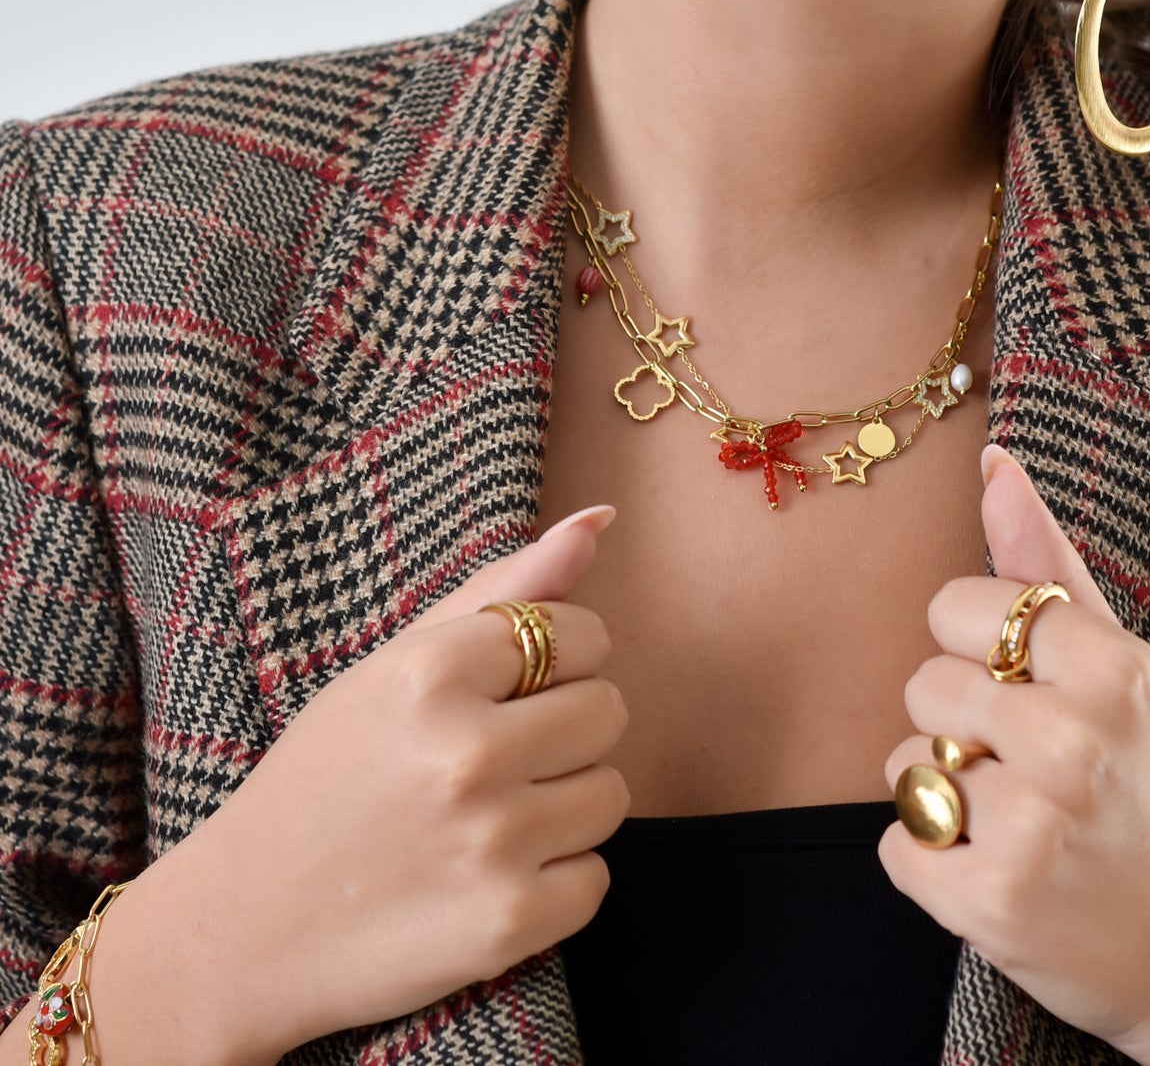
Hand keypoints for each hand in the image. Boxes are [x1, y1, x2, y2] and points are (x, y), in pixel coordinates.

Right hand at [180, 504, 630, 1058]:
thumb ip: (507, 587)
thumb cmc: (329, 775)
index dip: (556, 663)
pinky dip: (553, 882)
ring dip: (563, 805)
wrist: (241, 928)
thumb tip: (601, 517)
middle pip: (609, 711)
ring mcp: (490, 842)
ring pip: (611, 794)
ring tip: (487, 819)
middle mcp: (466, 752)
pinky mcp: (508, 923)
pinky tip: (485, 879)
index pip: (584, 635)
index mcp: (431, 672)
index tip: (507, 692)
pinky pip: (595, 878)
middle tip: (493, 759)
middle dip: (565, 731)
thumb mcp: (397, 665)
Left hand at [879, 447, 1149, 1064]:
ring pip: (904, 764)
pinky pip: (896, 841)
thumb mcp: (1127, 667)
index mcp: (1111, 670)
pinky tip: (998, 866)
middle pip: (924, 685)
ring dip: (944, 791)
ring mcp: (1031, 827)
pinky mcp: (989, 901)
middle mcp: (1072, 742)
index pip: (958, 607)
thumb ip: (1051, 563)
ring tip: (1021, 818)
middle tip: (1031, 763)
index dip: (975, 645)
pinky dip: (930, 857)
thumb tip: (993, 460)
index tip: (1018, 678)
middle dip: (961, 723)